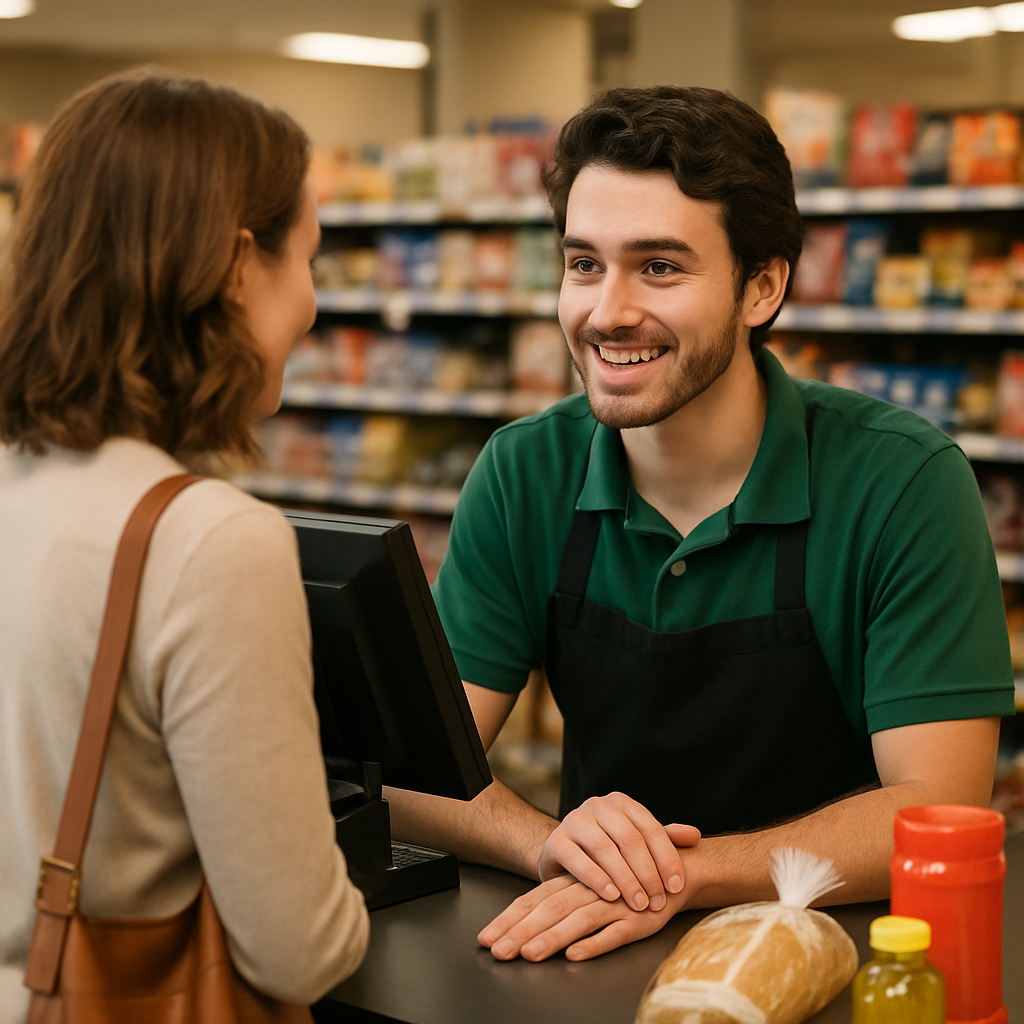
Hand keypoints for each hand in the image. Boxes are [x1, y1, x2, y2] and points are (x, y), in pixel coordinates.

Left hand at [477, 874, 682, 961]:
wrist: (673, 873)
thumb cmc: (625, 885)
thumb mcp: (589, 890)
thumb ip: (561, 902)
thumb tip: (528, 930)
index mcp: (572, 883)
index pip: (534, 900)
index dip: (509, 919)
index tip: (487, 939)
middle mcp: (588, 891)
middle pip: (549, 909)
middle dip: (520, 932)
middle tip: (498, 951)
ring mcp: (612, 905)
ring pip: (577, 920)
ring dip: (551, 937)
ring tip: (529, 954)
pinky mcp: (637, 920)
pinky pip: (613, 933)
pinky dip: (594, 943)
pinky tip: (576, 954)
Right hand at [537, 792, 699, 911]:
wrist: (563, 857)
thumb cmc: (607, 852)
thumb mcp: (635, 843)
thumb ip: (664, 839)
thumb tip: (695, 835)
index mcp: (621, 802)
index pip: (650, 828)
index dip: (666, 857)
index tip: (677, 886)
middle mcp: (597, 805)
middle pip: (629, 838)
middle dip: (647, 872)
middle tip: (658, 901)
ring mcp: (574, 820)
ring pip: (605, 849)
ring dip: (625, 879)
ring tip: (639, 903)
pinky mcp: (556, 841)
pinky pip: (577, 859)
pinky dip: (596, 878)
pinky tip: (611, 896)